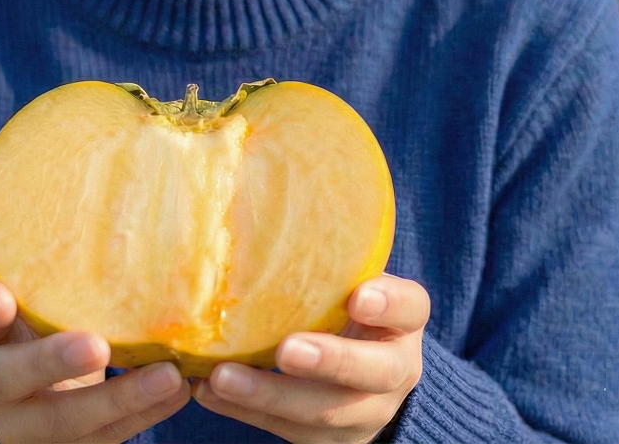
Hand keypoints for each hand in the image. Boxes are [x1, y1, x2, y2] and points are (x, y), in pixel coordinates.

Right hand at [0, 280, 190, 442]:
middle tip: (96, 345)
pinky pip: (103, 439)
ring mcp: (24, 424)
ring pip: (65, 422)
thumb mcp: (32, 289)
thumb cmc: (41, 312)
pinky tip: (179, 389)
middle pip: (11, 377)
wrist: (27, 390)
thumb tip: (112, 177)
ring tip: (169, 376)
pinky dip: (145, 414)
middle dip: (54, 363)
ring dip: (121, 398)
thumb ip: (52, 261)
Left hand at [193, 275, 428, 442]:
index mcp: (403, 320)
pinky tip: (208, 390)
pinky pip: (286, 431)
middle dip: (326, 362)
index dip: (388, 303)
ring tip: (222, 377)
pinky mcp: (328, 439)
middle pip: (369, 371)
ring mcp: (363, 412)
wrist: (363, 370)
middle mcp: (393, 370)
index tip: (359, 297)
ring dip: (268, 395)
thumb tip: (256, 198)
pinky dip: (243, 412)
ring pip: (322, 412)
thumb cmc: (342, 299)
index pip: (410, 307)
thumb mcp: (350, 276)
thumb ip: (326, 256)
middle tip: (285, 350)